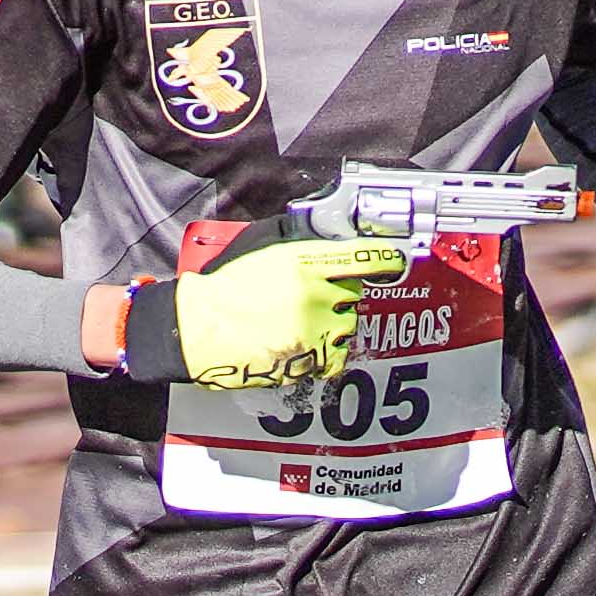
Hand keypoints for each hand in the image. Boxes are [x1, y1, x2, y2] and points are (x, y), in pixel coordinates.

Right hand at [168, 233, 403, 385]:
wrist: (200, 327)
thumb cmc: (225, 287)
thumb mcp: (262, 248)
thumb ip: (299, 243)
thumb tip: (327, 237)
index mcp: (305, 261)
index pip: (364, 257)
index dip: (385, 258)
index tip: (394, 261)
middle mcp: (316, 293)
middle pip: (354, 291)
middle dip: (338, 292)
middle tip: (310, 295)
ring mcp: (315, 328)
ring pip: (348, 323)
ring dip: (333, 322)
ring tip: (301, 321)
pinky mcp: (309, 358)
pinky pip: (338, 356)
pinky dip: (328, 352)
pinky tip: (307, 343)